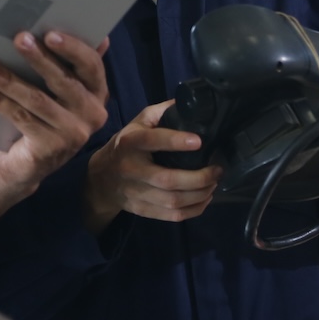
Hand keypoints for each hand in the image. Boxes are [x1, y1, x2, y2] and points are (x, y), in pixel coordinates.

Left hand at [0, 30, 109, 231]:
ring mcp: (73, 135)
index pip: (92, 65)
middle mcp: (93, 114)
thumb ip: (71, 64)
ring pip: (37, 100)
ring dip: (10, 79)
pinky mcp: (50, 149)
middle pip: (63, 81)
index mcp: (98, 93)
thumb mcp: (60, 90)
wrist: (28, 163)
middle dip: (38, 58)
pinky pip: (21, 118)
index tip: (49, 33)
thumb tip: (96, 33)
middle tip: (18, 38)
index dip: (72, 48)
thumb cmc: (45, 115)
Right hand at [81, 100, 221, 234]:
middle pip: (168, 180)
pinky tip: (205, 198)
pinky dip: (195, 210)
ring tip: (214, 183)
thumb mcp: (138, 122)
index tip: (199, 141)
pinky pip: (173, 216)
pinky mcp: (142, 210)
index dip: (175, 142)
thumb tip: (191, 103)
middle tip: (217, 169)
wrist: (101, 179)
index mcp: (130, 142)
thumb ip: (162, 112)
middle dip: (199, 177)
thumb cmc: (126, 145)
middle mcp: (131, 169)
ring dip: (201, 194)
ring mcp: (136, 193)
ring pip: (173, 201)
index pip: (151, 141)